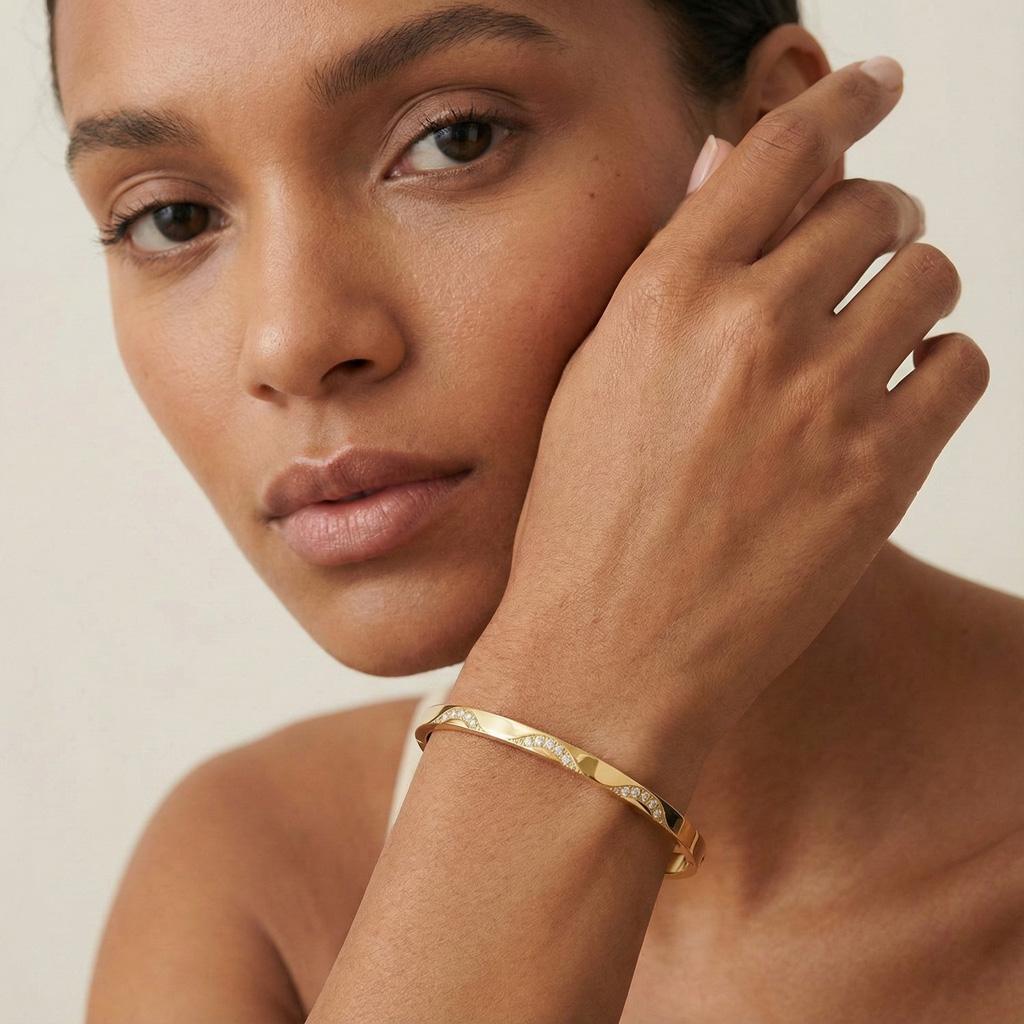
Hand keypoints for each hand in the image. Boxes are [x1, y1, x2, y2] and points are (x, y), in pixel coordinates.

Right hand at [473, 57, 987, 758]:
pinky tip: (891, 396)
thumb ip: (668, 278)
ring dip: (911, 288)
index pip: (784, 148)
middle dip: (876, 215)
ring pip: (931, 276)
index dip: (843, 98)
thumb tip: (734, 190)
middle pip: (873, 205)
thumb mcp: (594, 377)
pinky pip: (961, 366)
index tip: (874, 84)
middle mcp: (749, 329)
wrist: (609, 652)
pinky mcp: (882, 473)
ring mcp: (824, 401)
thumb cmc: (584, 521)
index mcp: (665, 296)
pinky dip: (937, 366)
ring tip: (874, 331)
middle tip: (864, 247)